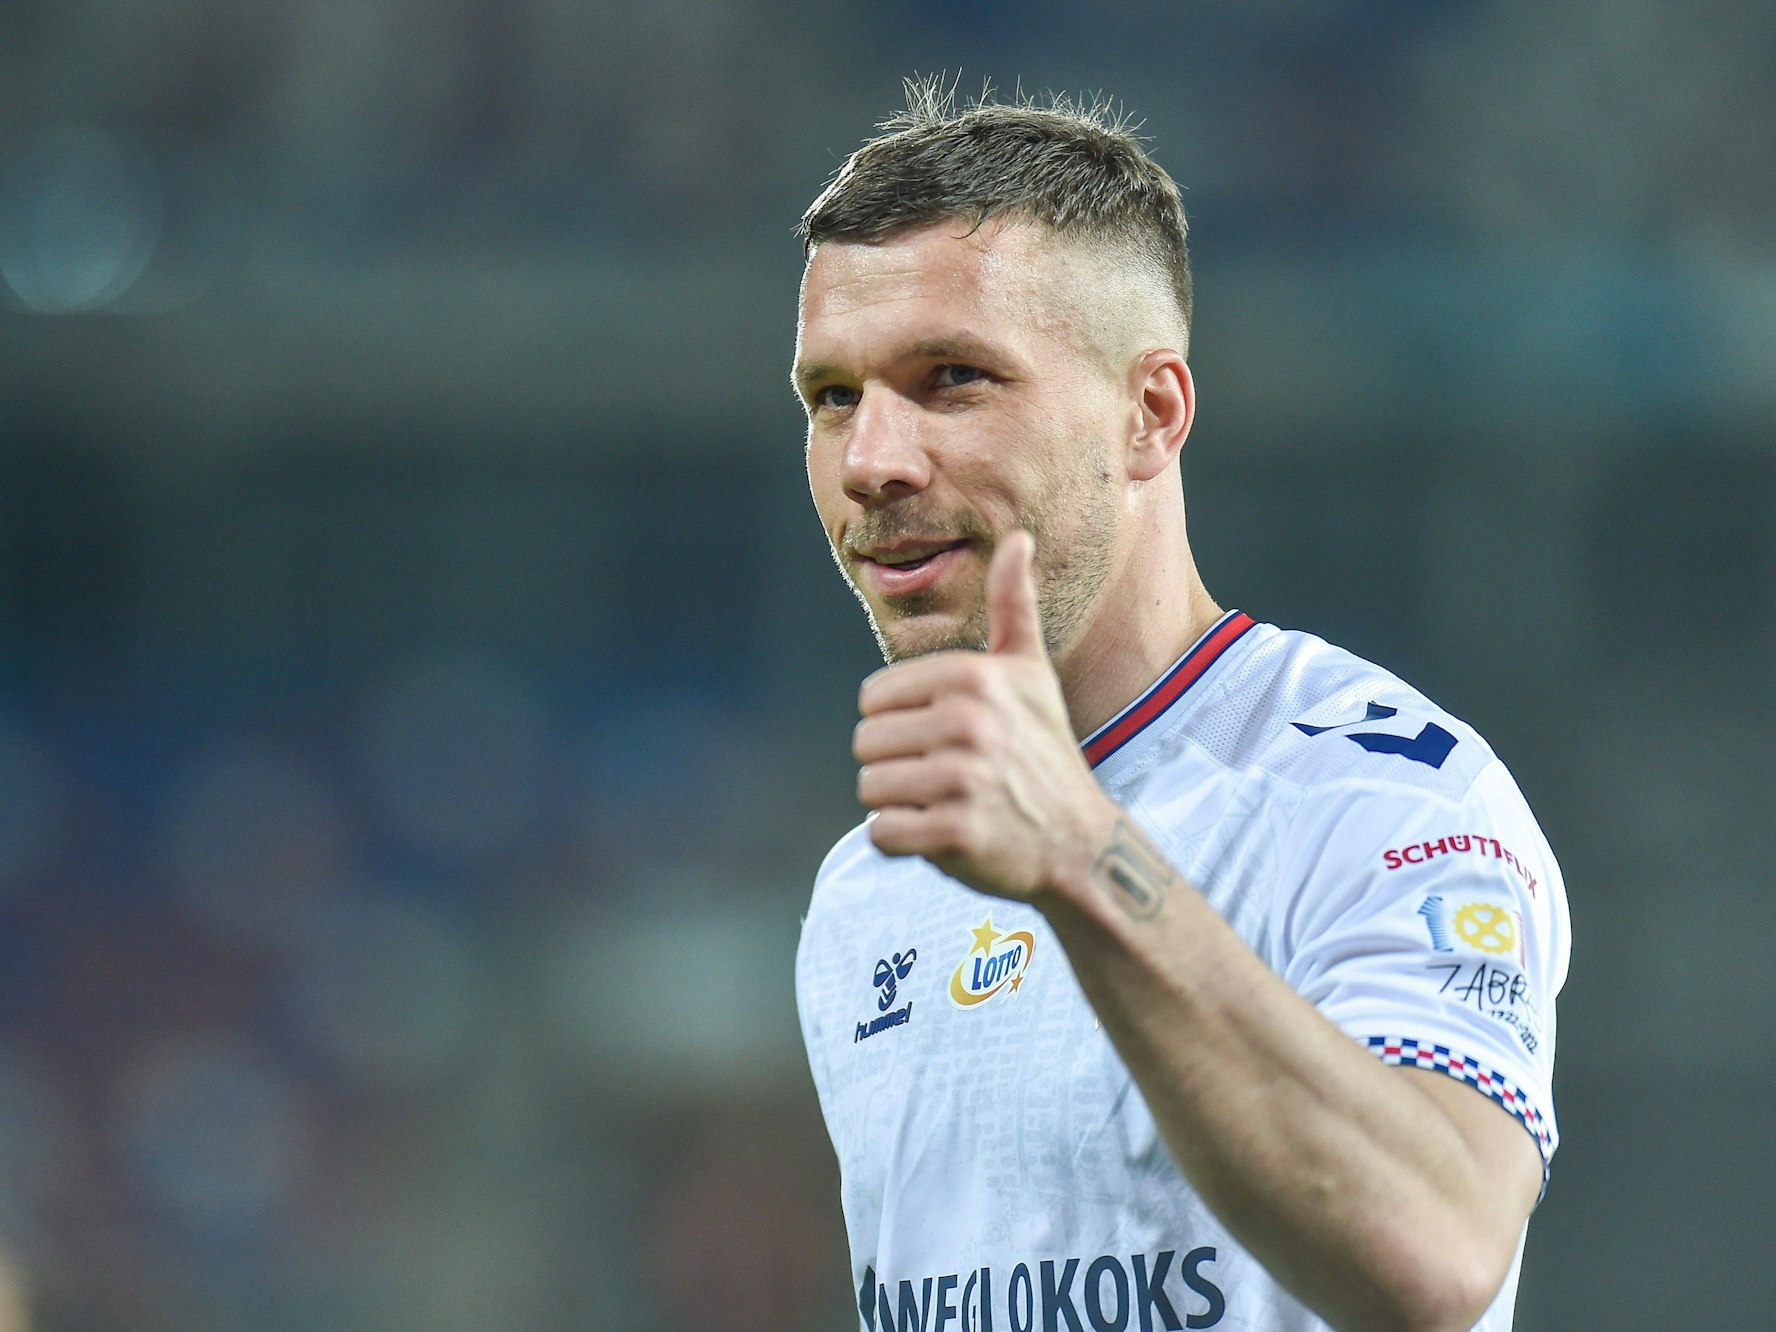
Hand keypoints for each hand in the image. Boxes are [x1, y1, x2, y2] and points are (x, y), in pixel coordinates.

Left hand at [853, 531, 1119, 901]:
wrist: (1079, 841)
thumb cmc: (1043, 750)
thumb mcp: (1030, 672)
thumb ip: (1013, 604)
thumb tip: (1018, 536)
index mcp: (972, 677)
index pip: (872, 699)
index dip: (901, 723)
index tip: (947, 736)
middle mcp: (967, 723)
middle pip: (865, 743)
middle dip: (896, 765)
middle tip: (947, 775)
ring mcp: (962, 780)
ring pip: (870, 789)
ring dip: (899, 804)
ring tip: (947, 801)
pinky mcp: (954, 834)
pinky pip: (882, 833)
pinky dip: (905, 841)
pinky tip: (946, 833)